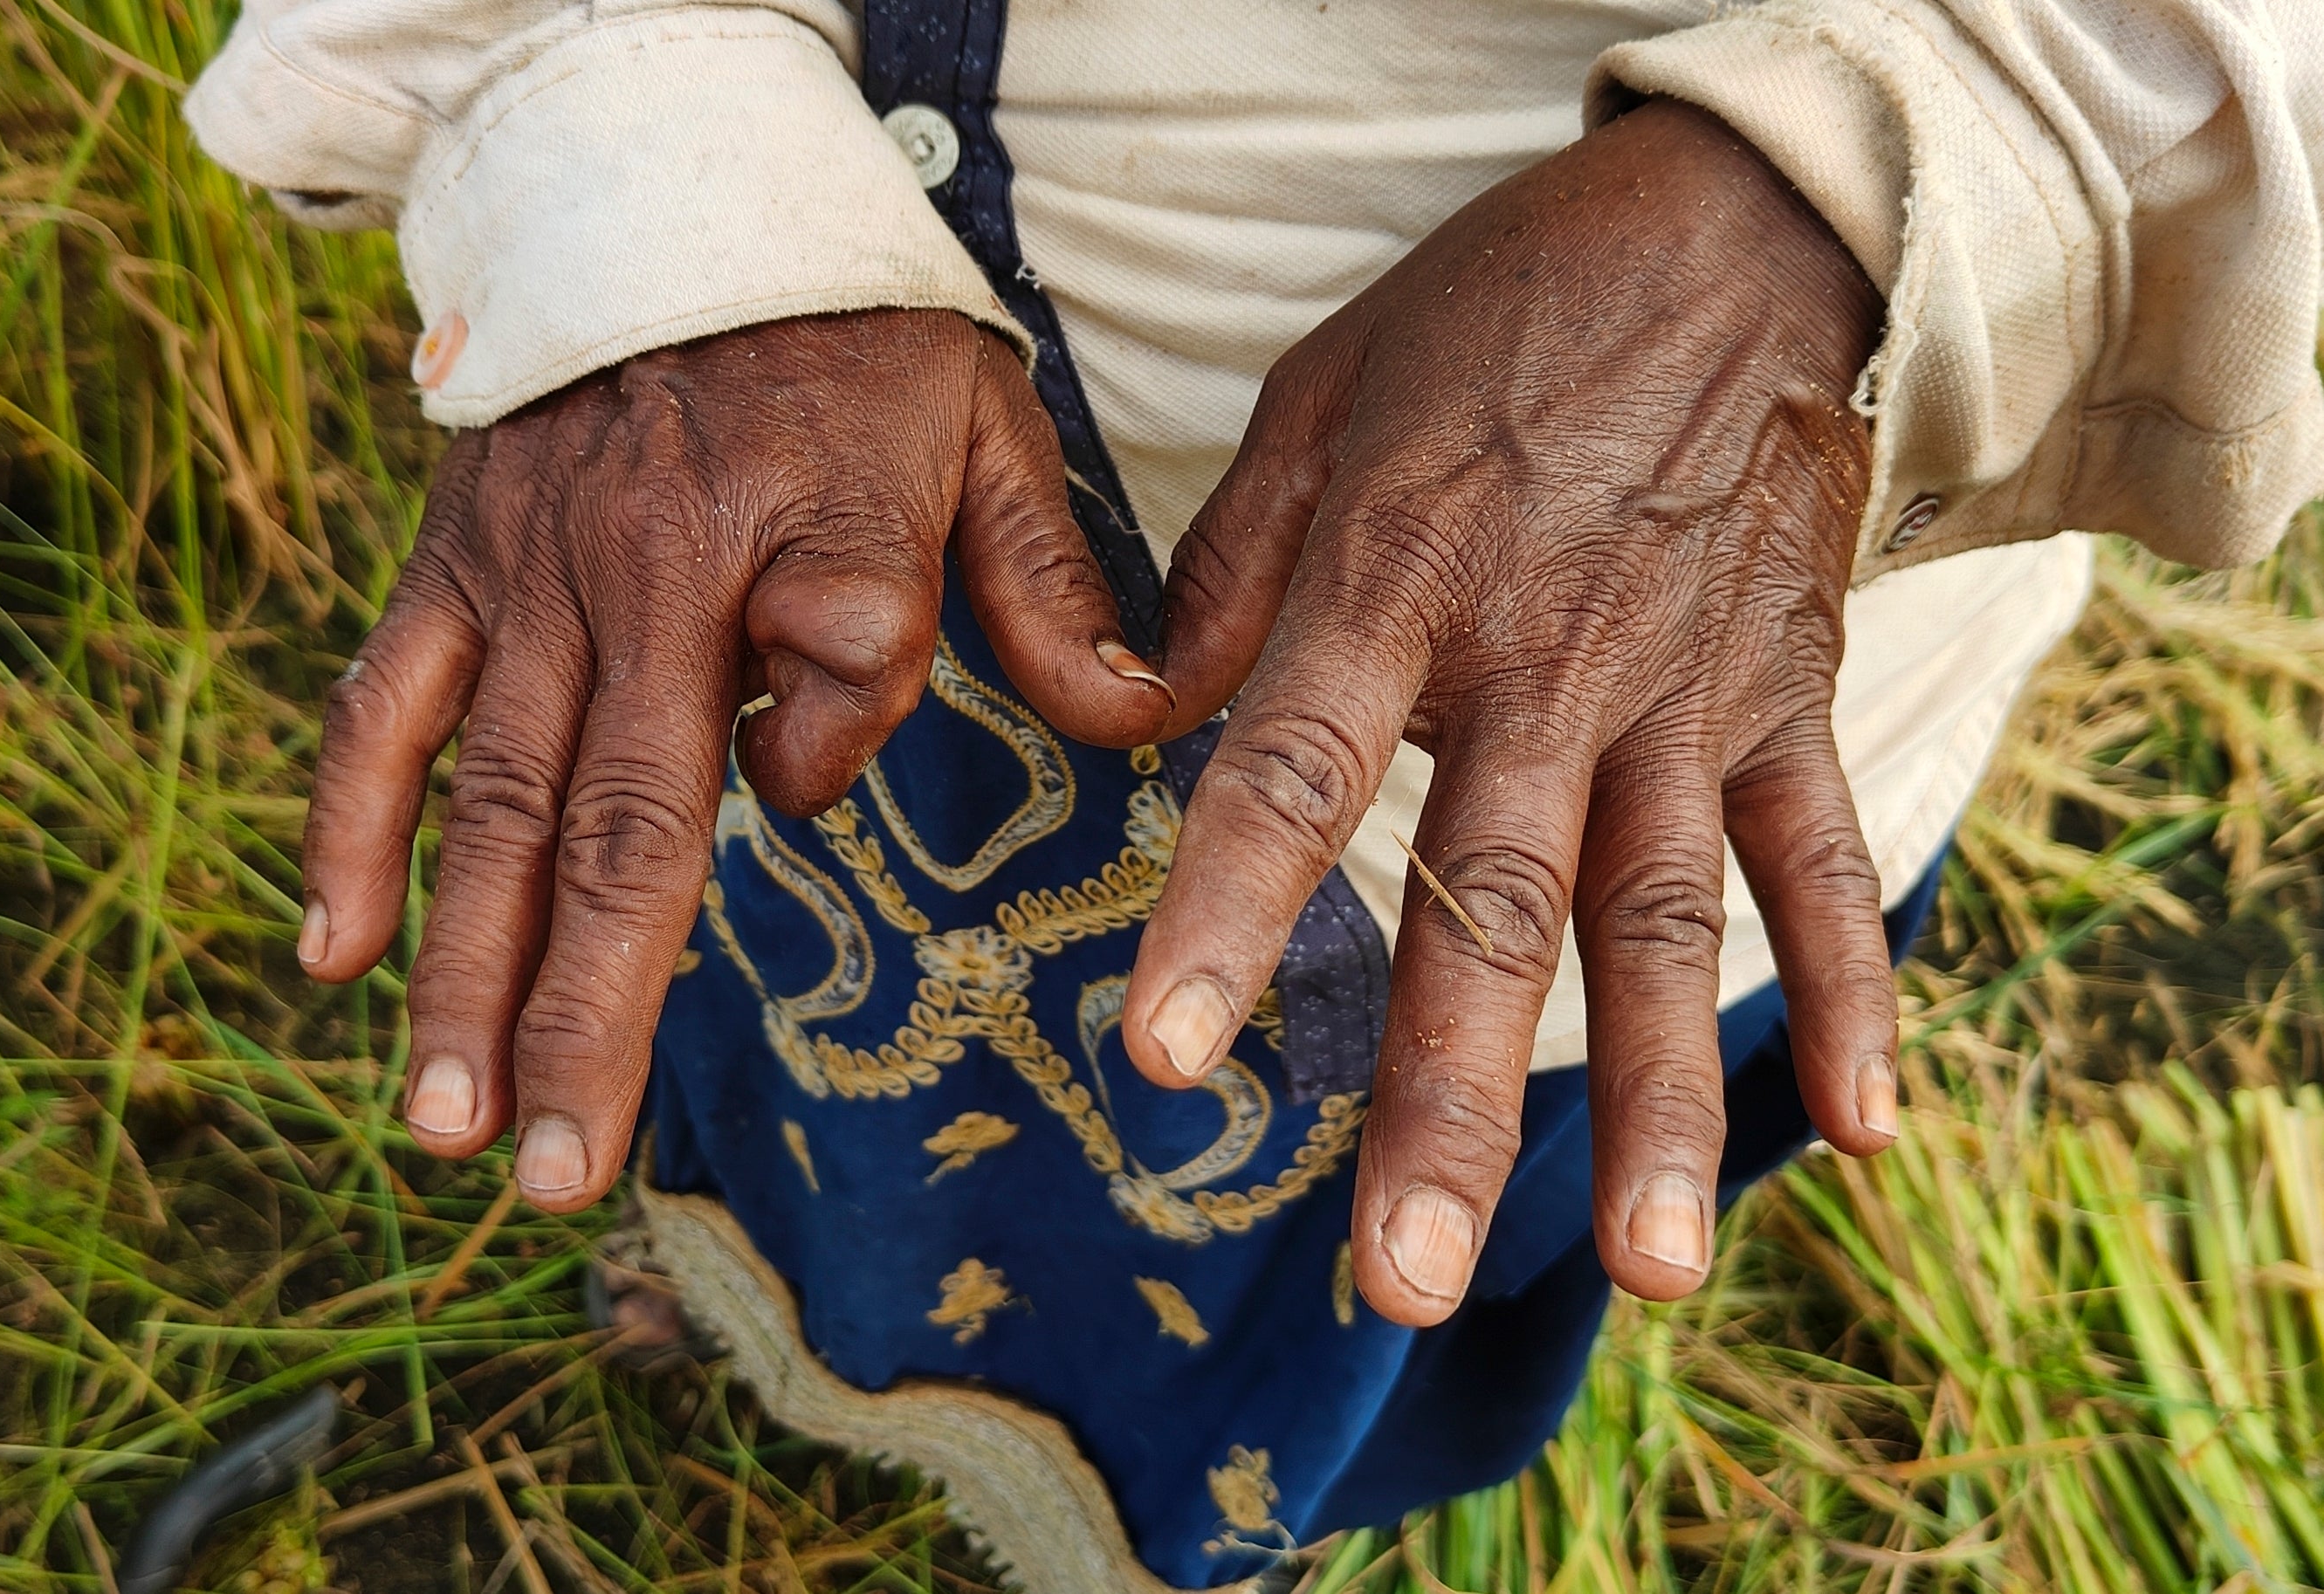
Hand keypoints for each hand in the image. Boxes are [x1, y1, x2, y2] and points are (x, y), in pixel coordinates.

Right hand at [298, 310, 1172, 1210]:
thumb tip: (1139, 718)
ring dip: (465, 971)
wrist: (688, 203)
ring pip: (496, 802)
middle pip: (625, 819)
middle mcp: (660, 569)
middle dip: (584, 1011)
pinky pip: (386, 709)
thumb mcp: (990, 434)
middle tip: (550, 1172)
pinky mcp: (457, 565)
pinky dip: (352, 830)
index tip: (823, 749)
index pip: (850, 681)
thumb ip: (1053, 586)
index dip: (842, 738)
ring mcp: (537, 575)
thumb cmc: (857, 343)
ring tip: (445, 1125)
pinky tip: (333, 955)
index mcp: (815, 524)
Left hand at [1123, 101, 1896, 1319]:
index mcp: (1400, 578)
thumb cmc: (1494, 316)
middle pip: (1493, 903)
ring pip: (1665, 920)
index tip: (1166, 1061)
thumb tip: (1139, 711)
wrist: (1731, 230)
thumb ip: (1227, 570)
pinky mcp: (1787, 697)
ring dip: (1656, 1100)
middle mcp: (1545, 662)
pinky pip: (1820, 858)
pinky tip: (1857, 1131)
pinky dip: (1847, 988)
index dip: (1228, 918)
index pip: (1296, 772)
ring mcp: (1683, 692)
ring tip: (1645, 1274)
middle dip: (1448, 1099)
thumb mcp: (1320, 396)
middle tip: (1400, 1277)